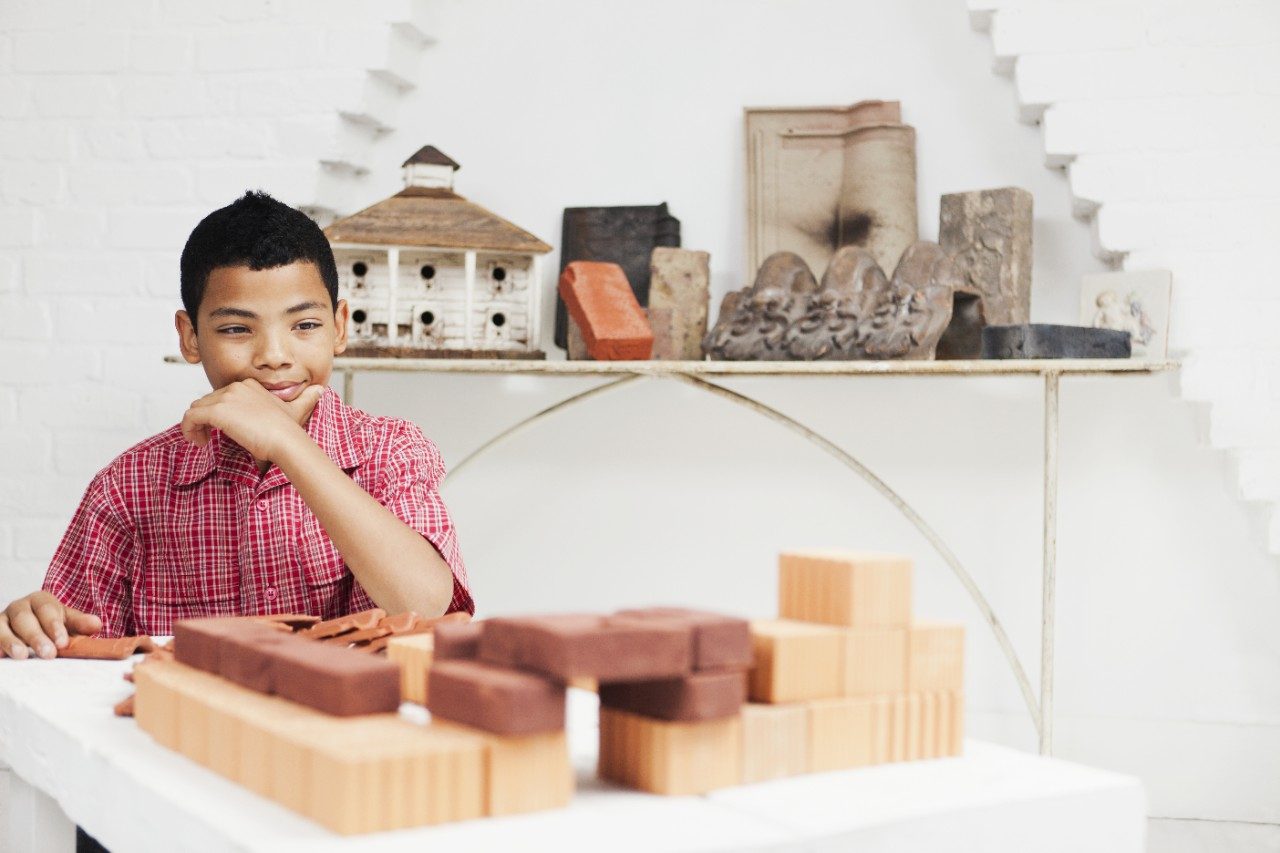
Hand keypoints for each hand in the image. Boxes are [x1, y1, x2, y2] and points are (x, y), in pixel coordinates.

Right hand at [0, 591, 101, 659]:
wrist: (34, 628)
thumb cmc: (53, 626)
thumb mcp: (68, 622)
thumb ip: (80, 623)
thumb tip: (96, 624)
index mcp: (41, 600)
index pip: (46, 609)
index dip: (54, 626)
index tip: (62, 642)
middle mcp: (20, 607)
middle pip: (25, 619)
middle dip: (36, 636)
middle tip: (48, 654)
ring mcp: (2, 619)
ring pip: (2, 627)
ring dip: (11, 642)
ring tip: (22, 656)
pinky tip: (0, 655)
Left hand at [180, 379, 324, 461]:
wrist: (285, 440)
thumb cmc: (289, 431)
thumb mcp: (298, 410)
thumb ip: (307, 398)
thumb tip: (320, 390)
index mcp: (249, 386)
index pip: (222, 396)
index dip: (218, 413)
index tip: (222, 429)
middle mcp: (236, 387)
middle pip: (206, 401)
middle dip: (204, 420)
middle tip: (209, 437)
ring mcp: (225, 398)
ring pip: (196, 409)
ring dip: (195, 425)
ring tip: (202, 441)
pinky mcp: (216, 411)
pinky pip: (190, 417)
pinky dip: (188, 430)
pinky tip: (198, 442)